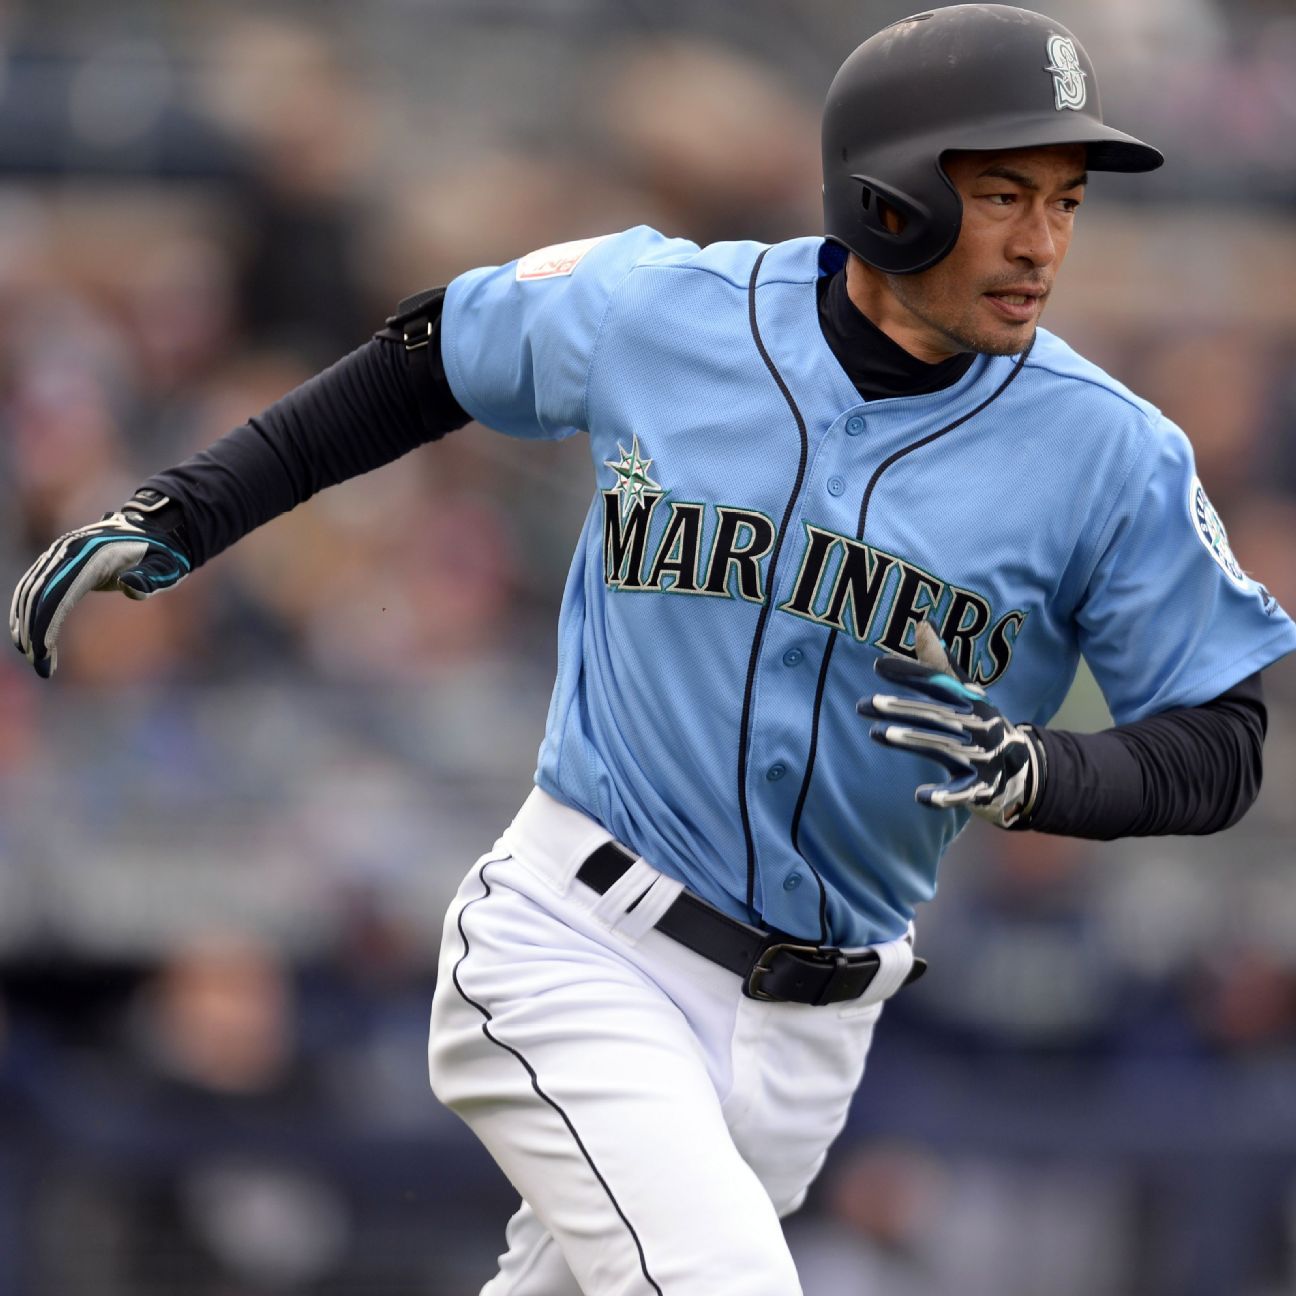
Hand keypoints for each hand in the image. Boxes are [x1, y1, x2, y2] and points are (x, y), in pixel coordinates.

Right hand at [10, 489, 191, 678]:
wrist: (155, 529)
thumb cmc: (162, 555)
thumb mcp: (165, 567)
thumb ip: (150, 577)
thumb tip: (130, 586)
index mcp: (92, 556)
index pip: (58, 594)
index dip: (46, 626)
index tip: (43, 655)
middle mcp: (68, 551)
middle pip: (38, 594)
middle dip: (32, 631)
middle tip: (39, 666)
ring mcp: (61, 553)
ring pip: (31, 590)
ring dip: (25, 624)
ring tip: (33, 658)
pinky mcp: (59, 559)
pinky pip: (35, 585)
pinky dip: (27, 610)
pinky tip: (27, 635)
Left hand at [856, 622, 1042, 827]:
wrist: (1022, 770)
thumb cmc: (981, 724)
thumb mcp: (967, 694)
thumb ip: (942, 665)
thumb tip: (923, 624)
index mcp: (973, 702)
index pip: (939, 684)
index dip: (910, 674)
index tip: (877, 666)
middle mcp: (979, 726)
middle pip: (935, 715)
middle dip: (899, 709)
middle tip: (864, 704)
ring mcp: (982, 758)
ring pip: (943, 747)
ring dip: (911, 741)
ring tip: (877, 734)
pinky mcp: (982, 788)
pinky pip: (963, 792)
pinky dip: (944, 795)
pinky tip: (920, 796)